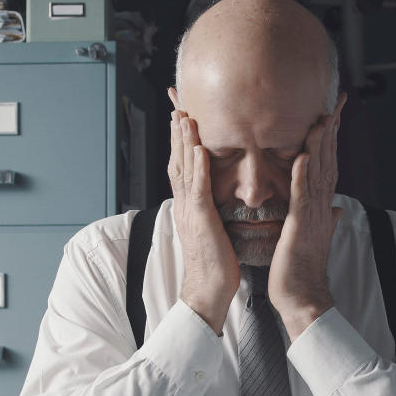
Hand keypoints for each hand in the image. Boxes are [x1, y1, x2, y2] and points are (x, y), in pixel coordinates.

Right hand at [167, 89, 238, 333]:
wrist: (209, 291)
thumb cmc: (216, 265)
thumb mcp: (214, 230)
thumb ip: (213, 211)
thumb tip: (218, 199)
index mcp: (189, 206)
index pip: (183, 167)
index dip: (182, 142)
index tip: (183, 118)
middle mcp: (185, 204)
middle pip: (177, 160)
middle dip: (177, 132)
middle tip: (177, 105)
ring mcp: (190, 210)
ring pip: (183, 168)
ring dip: (183, 140)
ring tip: (184, 115)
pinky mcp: (200, 219)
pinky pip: (197, 187)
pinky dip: (196, 165)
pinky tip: (197, 147)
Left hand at [269, 94, 346, 338]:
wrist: (302, 296)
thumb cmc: (302, 269)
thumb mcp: (314, 237)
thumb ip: (327, 219)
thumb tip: (339, 208)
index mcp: (322, 207)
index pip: (328, 165)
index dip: (331, 139)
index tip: (333, 113)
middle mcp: (322, 207)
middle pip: (329, 161)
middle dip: (332, 131)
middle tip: (335, 103)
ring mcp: (312, 215)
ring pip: (318, 174)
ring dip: (320, 146)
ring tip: (322, 119)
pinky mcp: (299, 226)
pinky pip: (302, 197)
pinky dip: (303, 175)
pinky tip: (304, 156)